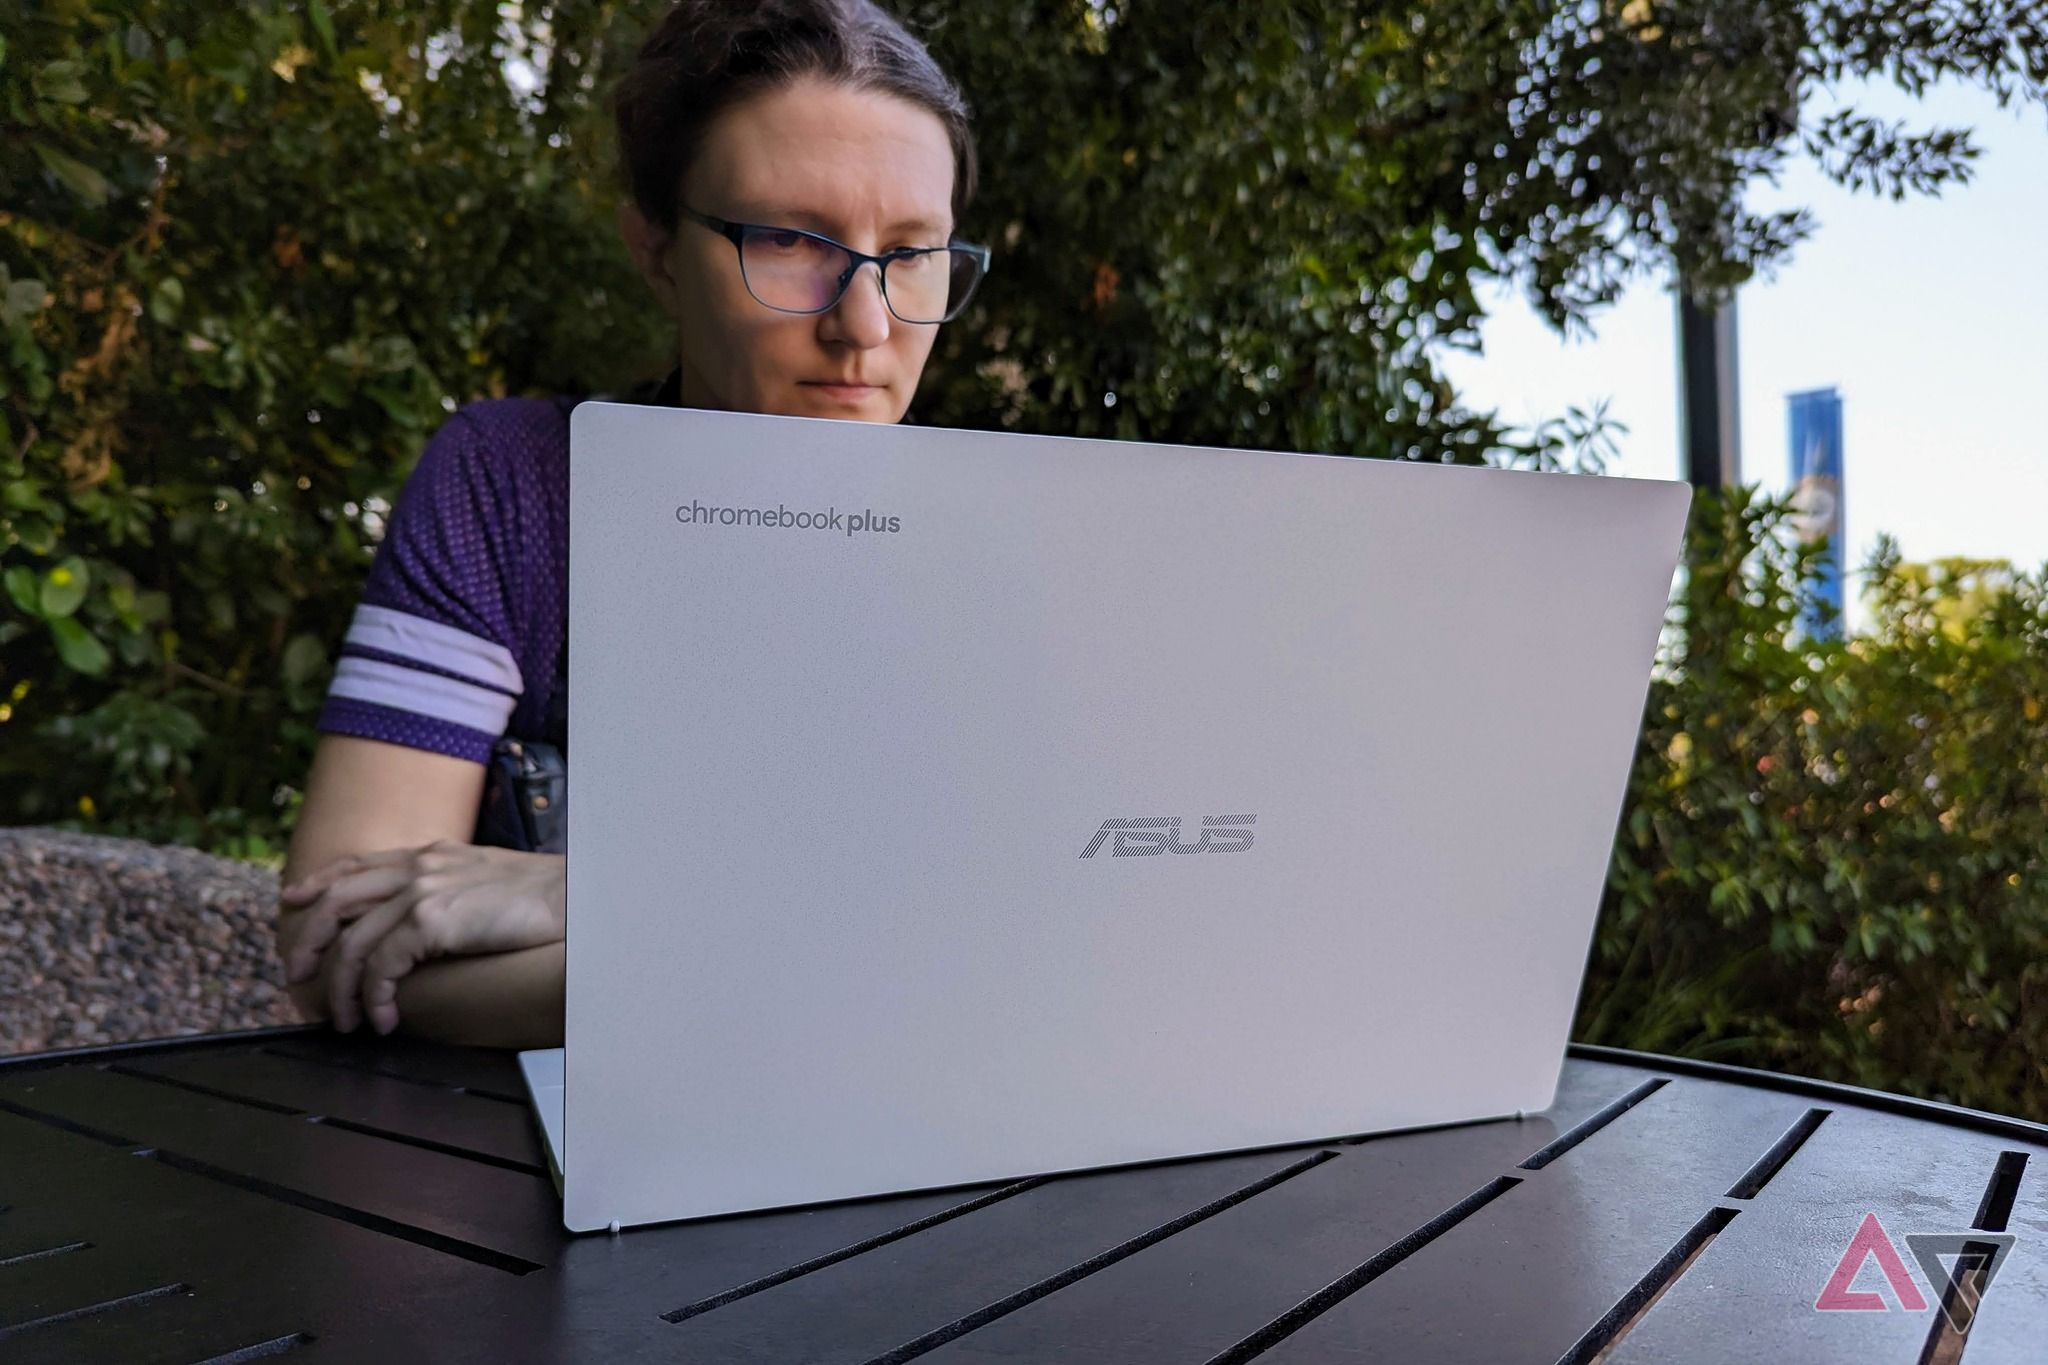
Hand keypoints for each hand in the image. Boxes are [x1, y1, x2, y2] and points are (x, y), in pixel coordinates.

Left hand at [278, 840, 565, 1035]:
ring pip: (352, 942)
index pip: (357, 863)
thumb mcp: (486, 878)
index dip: (318, 882)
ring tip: (344, 1020)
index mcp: (430, 854)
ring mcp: (422, 891)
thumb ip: (450, 887)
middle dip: (307, 941)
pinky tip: (383, 1019)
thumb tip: (428, 918)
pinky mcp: (432, 920)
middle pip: (336, 900)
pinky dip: (374, 998)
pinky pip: (381, 965)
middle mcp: (418, 867)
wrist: (575, 896)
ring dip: (340, 988)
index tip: (293, 901)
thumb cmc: (543, 896)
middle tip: (297, 976)